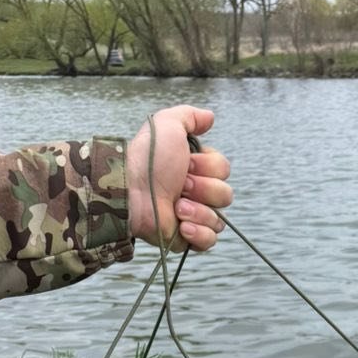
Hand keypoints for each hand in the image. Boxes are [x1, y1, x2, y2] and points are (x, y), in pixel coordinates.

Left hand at [127, 106, 231, 252]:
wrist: (132, 190)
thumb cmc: (148, 158)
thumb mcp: (168, 124)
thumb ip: (190, 116)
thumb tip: (210, 117)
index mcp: (195, 168)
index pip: (224, 170)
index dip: (208, 167)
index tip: (186, 164)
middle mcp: (197, 193)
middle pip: (225, 195)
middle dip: (203, 189)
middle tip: (180, 185)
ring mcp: (193, 217)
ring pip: (219, 220)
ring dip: (198, 210)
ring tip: (176, 206)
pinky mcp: (187, 239)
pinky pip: (209, 241)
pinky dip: (199, 233)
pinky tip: (182, 225)